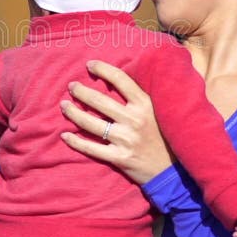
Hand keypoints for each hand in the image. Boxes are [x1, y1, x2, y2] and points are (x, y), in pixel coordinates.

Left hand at [59, 60, 171, 184]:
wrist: (173, 172)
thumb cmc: (164, 138)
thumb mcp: (158, 113)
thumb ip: (140, 99)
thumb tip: (118, 80)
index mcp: (145, 105)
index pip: (121, 80)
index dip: (103, 69)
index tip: (89, 65)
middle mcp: (134, 120)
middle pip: (100, 101)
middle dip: (81, 92)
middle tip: (71, 86)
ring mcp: (125, 140)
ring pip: (91, 123)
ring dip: (73, 113)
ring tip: (63, 105)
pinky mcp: (119, 158)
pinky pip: (91, 148)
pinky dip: (76, 142)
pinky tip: (65, 135)